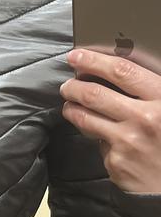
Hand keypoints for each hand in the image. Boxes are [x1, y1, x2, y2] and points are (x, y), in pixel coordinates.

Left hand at [59, 48, 160, 193]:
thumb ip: (149, 91)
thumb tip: (113, 71)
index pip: (123, 71)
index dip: (95, 60)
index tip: (77, 55)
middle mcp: (146, 118)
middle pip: (96, 94)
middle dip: (74, 86)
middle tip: (67, 84)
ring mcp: (128, 141)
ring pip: (87, 117)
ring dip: (72, 107)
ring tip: (69, 103)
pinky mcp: (116, 161)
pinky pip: (97, 140)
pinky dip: (93, 133)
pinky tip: (94, 131)